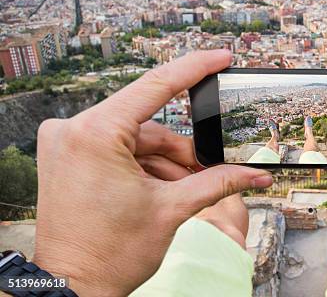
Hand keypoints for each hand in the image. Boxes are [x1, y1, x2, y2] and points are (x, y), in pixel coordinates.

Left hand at [33, 49, 272, 295]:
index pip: (157, 86)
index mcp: (95, 134)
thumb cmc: (109, 255)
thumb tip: (256, 174)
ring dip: (164, 161)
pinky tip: (158, 188)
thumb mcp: (172, 209)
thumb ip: (219, 181)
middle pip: (148, 122)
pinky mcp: (65, 154)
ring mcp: (65, 142)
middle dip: (181, 149)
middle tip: (206, 169)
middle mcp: (72, 130)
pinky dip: (143, 164)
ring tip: (183, 189)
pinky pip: (116, 147)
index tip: (220, 56)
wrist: (73, 288)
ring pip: (135, 137)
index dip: (195, 68)